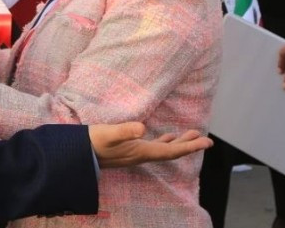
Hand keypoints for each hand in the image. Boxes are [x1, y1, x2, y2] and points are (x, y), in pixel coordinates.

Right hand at [88, 122, 212, 167]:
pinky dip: (164, 142)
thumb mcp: (109, 134)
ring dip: (178, 144)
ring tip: (191, 136)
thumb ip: (125, 131)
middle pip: (171, 152)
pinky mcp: (129, 150)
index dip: (190, 146)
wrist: (77, 155)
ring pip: (163, 150)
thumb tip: (142, 128)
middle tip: (205, 139)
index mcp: (141, 151)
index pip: (171, 151)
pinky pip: (153, 147)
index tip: (207, 142)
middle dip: (189, 146)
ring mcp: (135, 153)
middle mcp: (141, 155)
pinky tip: (165, 137)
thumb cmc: (92, 142)